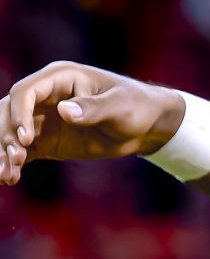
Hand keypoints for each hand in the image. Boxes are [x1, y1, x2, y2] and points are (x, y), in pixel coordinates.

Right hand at [2, 62, 184, 185]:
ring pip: (10, 134)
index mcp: (59, 78)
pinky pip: (20, 151)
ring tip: (6, 175)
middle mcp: (44, 97)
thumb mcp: (121, 106)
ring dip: (3, 153)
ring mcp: (40, 119)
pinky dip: (11, 164)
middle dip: (5, 136)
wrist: (146, 126)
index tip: (26, 139)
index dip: (19, 114)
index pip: (25, 93)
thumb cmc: (137, 106)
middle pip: (8, 113)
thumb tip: (64, 111)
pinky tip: (9, 179)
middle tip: (14, 160)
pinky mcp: (43, 140)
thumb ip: (94, 108)